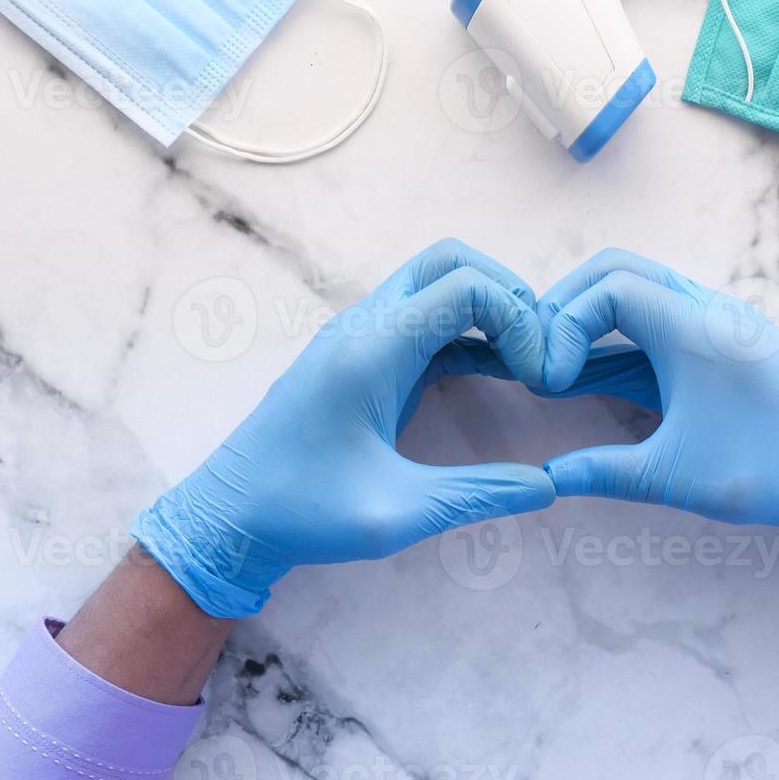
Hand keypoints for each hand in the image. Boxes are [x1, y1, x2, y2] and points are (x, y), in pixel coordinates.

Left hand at [133, 240, 555, 617]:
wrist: (229, 517)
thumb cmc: (302, 514)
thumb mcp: (397, 515)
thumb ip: (479, 495)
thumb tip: (550, 486)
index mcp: (370, 352)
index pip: (464, 287)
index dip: (518, 320)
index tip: (538, 378)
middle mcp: (363, 327)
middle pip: (451, 262)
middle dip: (508, 295)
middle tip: (538, 354)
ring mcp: (360, 336)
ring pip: (438, 283)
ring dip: (490, 311)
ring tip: (527, 366)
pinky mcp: (362, 356)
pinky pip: (427, 319)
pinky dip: (469, 333)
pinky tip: (500, 374)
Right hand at [537, 250, 778, 561]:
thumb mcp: (681, 477)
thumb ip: (606, 473)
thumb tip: (543, 479)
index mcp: (697, 329)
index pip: (606, 289)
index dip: (561, 325)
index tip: (547, 382)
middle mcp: (706, 311)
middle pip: (615, 271)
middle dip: (564, 307)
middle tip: (535, 361)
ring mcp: (716, 324)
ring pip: (636, 292)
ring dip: (589, 321)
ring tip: (552, 369)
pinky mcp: (722, 345)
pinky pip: (656, 320)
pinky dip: (615, 338)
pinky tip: (587, 377)